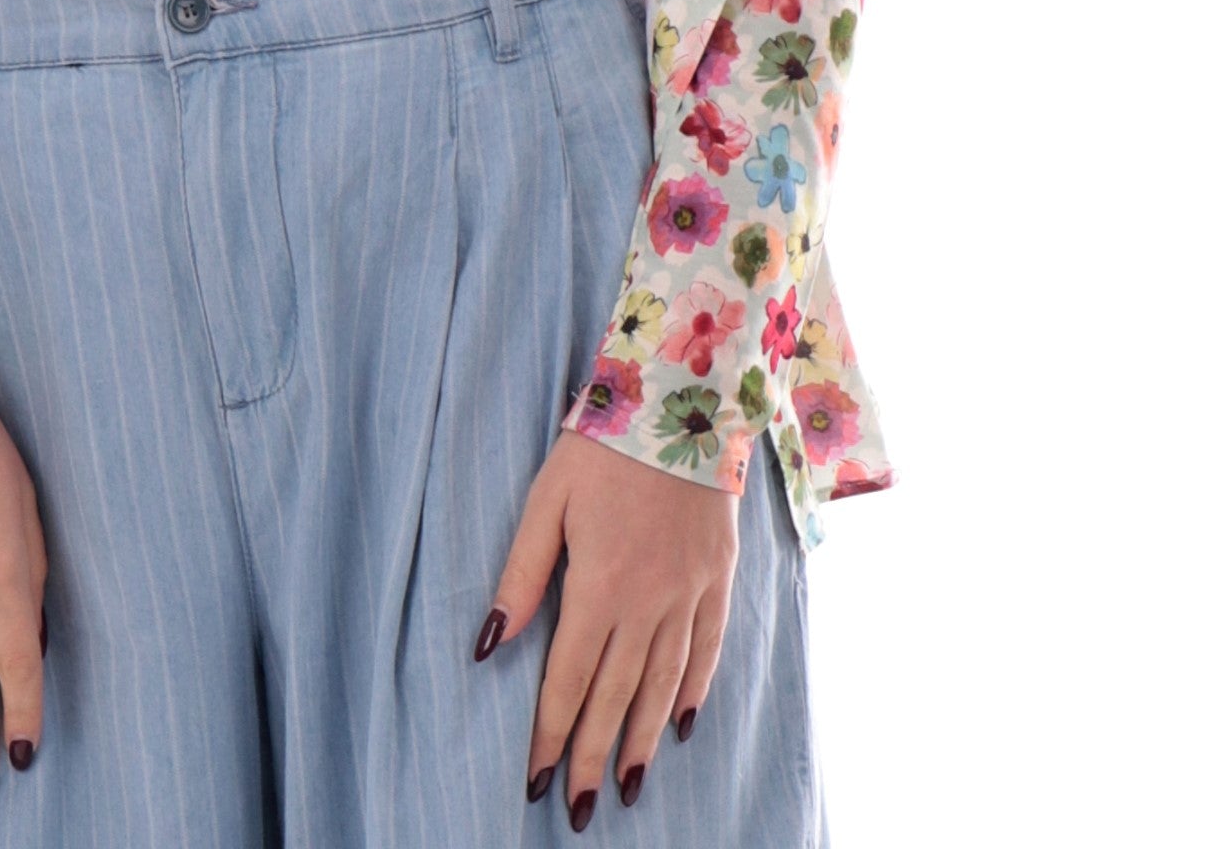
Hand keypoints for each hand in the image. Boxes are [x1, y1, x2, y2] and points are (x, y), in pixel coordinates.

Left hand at [474, 428, 739, 825]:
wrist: (682, 399)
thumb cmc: (602, 446)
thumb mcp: (547, 500)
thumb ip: (521, 574)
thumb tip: (488, 643)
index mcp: (600, 584)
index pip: (569, 678)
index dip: (550, 733)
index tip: (536, 781)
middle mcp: (649, 601)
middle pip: (616, 695)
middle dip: (590, 756)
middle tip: (576, 810)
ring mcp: (689, 593)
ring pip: (663, 685)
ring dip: (642, 740)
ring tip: (625, 787)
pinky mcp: (718, 579)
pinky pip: (707, 650)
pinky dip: (693, 691)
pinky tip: (681, 724)